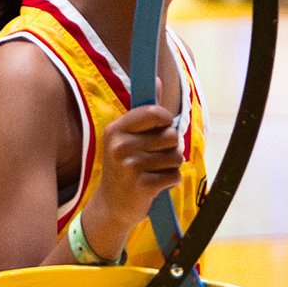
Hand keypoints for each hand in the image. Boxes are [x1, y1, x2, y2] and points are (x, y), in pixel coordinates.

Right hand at [81, 99, 184, 250]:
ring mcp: (130, 167)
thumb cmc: (124, 167)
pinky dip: (170, 181)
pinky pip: (174, 176)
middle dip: (171, 148)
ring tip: (154, 172)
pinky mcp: (143, 186)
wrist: (111, 206)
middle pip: (171, 136)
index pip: (154, 113)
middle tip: (155, 158)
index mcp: (116, 129)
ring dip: (171, 166)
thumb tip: (157, 79)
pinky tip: (155, 185)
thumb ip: (146, 111)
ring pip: (176, 157)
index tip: (162, 129)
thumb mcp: (128, 138)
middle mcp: (120, 146)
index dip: (166, 121)